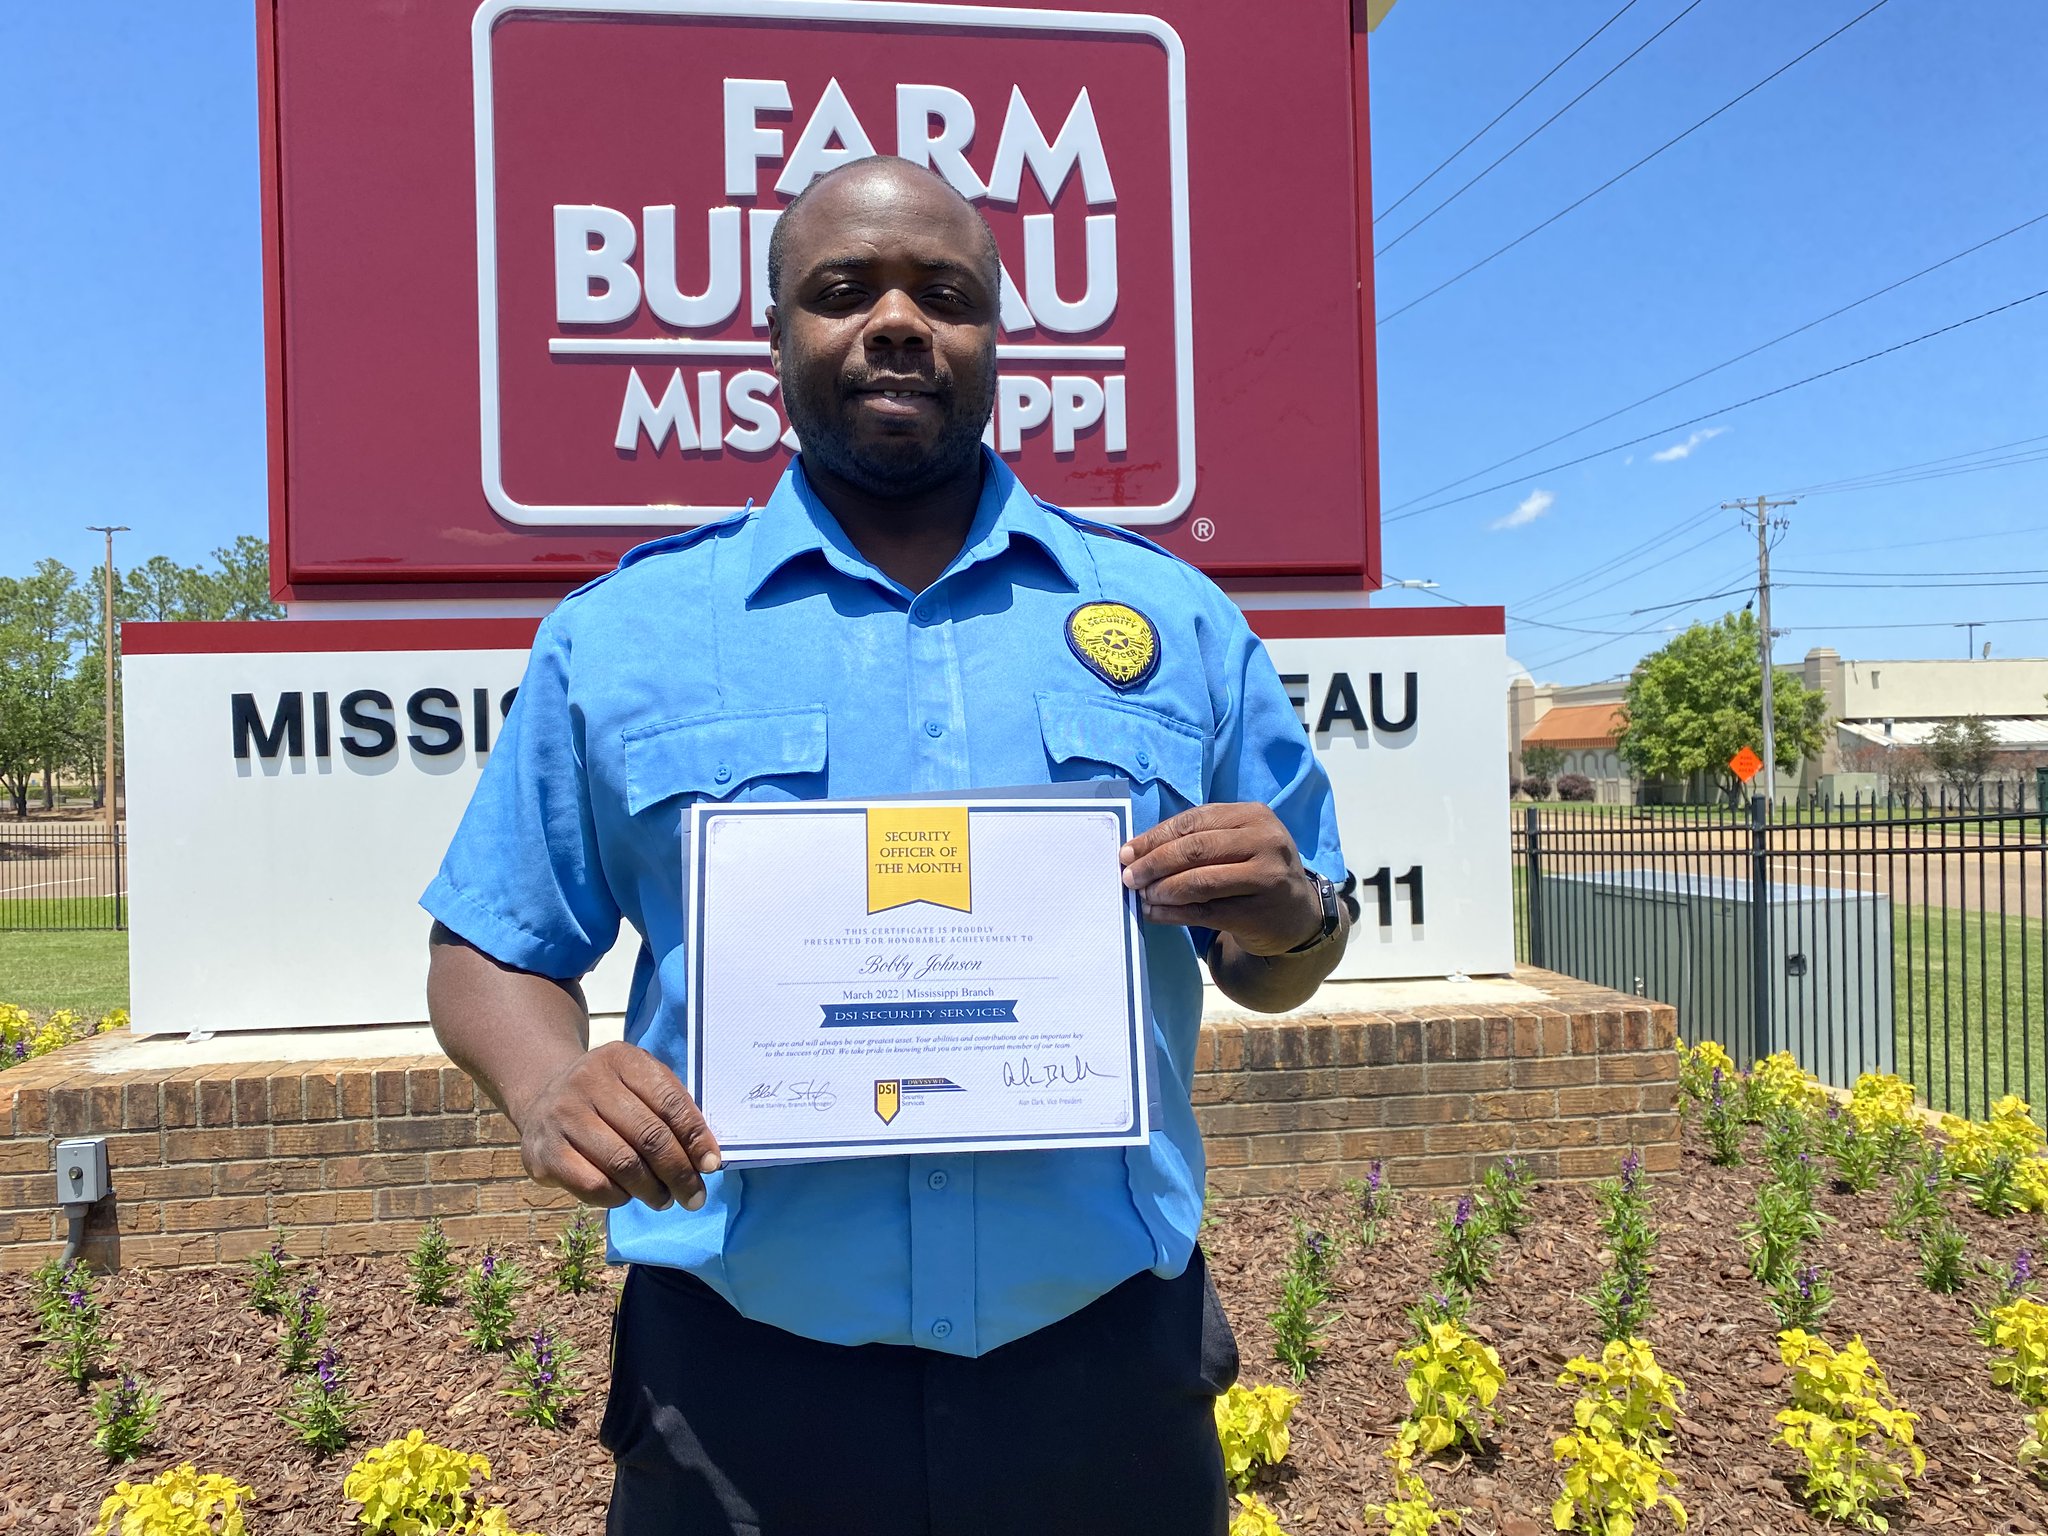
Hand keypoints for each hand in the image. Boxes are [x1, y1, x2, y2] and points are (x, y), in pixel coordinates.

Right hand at [513, 1041, 723, 1211]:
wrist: (541, 1101)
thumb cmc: (607, 1096)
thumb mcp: (638, 1083)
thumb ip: (671, 1109)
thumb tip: (705, 1158)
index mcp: (621, 1059)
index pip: (669, 1102)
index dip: (695, 1137)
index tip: (710, 1165)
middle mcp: (588, 1082)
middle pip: (649, 1136)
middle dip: (679, 1173)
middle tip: (694, 1196)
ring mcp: (563, 1116)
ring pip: (623, 1164)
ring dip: (652, 1190)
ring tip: (665, 1199)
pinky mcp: (545, 1152)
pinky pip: (593, 1184)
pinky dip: (619, 1197)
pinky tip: (627, 1195)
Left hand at [1119, 802, 1323, 956]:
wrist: (1298, 913)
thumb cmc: (1256, 870)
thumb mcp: (1238, 842)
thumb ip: (1199, 839)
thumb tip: (1138, 851)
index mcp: (1254, 815)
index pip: (1194, 821)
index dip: (1155, 837)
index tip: (1127, 852)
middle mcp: (1265, 842)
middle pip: (1196, 849)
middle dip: (1154, 863)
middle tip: (1129, 877)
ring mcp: (1266, 878)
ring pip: (1200, 881)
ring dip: (1163, 889)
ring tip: (1142, 895)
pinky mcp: (1258, 913)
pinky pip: (1205, 912)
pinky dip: (1173, 913)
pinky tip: (1154, 913)